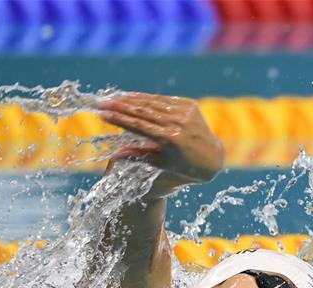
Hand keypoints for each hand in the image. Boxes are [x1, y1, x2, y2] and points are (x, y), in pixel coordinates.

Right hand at [98, 93, 223, 183]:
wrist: (211, 158)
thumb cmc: (183, 165)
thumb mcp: (160, 163)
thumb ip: (138, 156)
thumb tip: (115, 155)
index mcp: (170, 140)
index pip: (138, 126)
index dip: (119, 119)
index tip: (102, 114)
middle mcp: (178, 123)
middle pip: (142, 112)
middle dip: (120, 106)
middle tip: (101, 103)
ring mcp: (185, 112)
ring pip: (152, 103)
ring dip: (131, 100)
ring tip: (113, 98)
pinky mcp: (189, 105)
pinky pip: (163, 100)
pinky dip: (147, 98)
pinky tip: (132, 96)